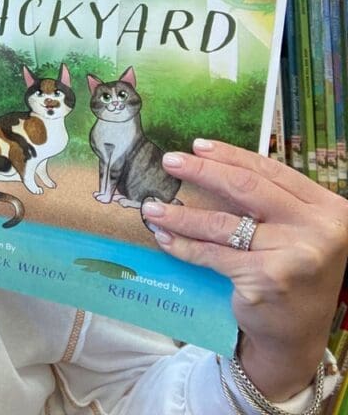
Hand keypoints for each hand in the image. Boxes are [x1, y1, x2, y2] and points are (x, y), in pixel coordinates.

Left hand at [141, 138, 347, 400]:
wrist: (296, 335)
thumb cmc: (291, 273)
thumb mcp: (295, 231)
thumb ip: (270, 202)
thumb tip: (212, 162)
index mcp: (328, 209)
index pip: (271, 172)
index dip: (231, 155)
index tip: (197, 146)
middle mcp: (318, 230)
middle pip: (246, 188)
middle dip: (201, 171)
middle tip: (169, 161)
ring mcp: (294, 255)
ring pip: (222, 224)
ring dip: (181, 215)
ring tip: (152, 207)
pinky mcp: (266, 279)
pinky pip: (213, 255)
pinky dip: (184, 246)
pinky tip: (164, 238)